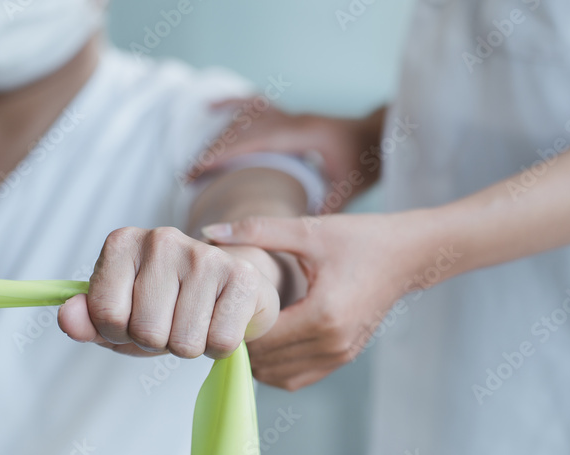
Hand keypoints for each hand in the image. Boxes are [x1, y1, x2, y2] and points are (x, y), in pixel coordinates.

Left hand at [58, 226, 278, 358]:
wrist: (232, 286)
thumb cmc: (170, 304)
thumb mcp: (121, 315)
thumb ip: (87, 320)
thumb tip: (67, 317)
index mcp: (123, 243)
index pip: (105, 314)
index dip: (118, 333)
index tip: (133, 319)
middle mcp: (161, 240)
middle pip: (146, 332)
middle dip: (157, 342)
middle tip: (170, 322)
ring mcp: (203, 255)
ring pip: (184, 343)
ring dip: (189, 347)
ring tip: (195, 321)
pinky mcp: (241, 276)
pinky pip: (219, 342)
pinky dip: (218, 347)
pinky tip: (219, 321)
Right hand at [196, 101, 386, 212]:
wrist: (381, 136)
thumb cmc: (366, 162)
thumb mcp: (347, 187)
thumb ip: (324, 207)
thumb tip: (297, 233)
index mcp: (302, 135)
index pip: (253, 141)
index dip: (222, 154)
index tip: (196, 170)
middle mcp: (292, 121)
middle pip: (242, 130)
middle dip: (213, 152)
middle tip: (188, 177)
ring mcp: (290, 116)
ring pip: (245, 118)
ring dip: (220, 136)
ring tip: (198, 162)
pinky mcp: (290, 118)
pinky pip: (255, 107)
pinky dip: (232, 106)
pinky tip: (210, 107)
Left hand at [201, 213, 447, 389]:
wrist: (407, 256)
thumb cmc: (360, 240)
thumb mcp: (309, 230)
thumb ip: (258, 231)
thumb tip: (208, 232)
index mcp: (323, 314)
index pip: (262, 339)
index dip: (233, 328)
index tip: (217, 308)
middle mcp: (333, 343)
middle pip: (266, 362)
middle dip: (240, 345)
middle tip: (222, 319)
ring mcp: (339, 355)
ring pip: (278, 376)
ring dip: (257, 359)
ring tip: (243, 329)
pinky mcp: (342, 359)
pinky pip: (296, 378)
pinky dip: (275, 366)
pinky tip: (267, 339)